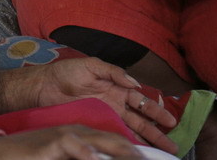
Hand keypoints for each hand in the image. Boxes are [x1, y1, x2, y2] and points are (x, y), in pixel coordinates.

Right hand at [0, 125, 144, 158]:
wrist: (0, 151)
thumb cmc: (32, 157)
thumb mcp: (62, 157)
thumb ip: (84, 157)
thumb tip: (99, 159)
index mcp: (84, 135)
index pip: (117, 140)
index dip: (137, 147)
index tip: (154, 155)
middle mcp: (80, 131)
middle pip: (117, 138)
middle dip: (139, 149)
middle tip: (159, 155)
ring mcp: (68, 134)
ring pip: (102, 141)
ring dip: (122, 151)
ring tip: (139, 158)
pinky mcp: (55, 141)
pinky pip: (76, 147)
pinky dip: (89, 154)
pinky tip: (98, 159)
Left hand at [37, 57, 177, 153]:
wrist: (44, 86)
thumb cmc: (67, 72)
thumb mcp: (92, 65)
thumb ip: (113, 72)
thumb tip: (134, 83)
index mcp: (117, 88)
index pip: (141, 101)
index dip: (156, 111)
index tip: (171, 121)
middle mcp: (115, 105)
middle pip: (140, 120)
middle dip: (157, 132)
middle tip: (172, 144)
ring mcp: (105, 117)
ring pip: (130, 131)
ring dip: (145, 141)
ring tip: (160, 152)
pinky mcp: (93, 126)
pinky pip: (112, 136)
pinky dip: (124, 144)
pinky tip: (135, 151)